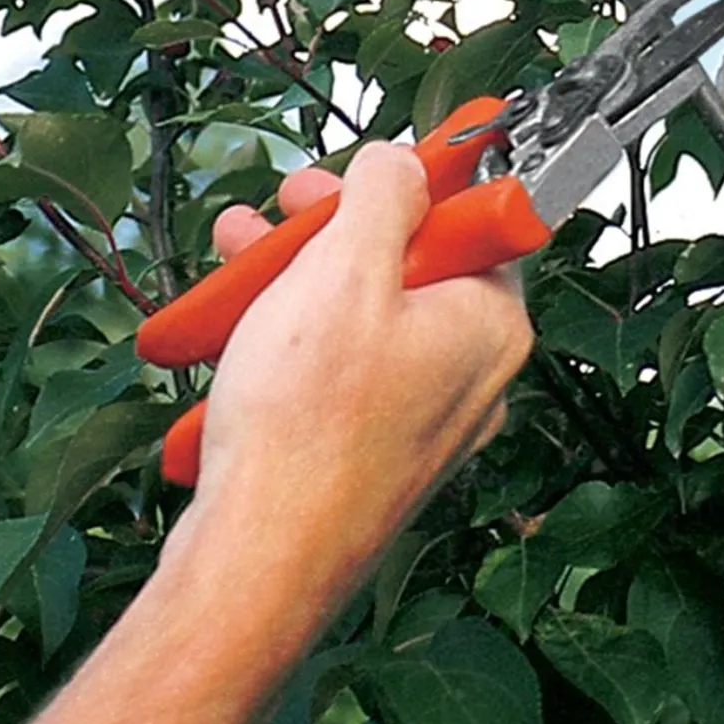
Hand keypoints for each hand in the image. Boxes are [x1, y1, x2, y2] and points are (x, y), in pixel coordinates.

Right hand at [189, 143, 533, 587]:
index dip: (417, 182)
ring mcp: (423, 421)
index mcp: (489, 324)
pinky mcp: (372, 455)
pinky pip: (339, 373)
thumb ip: (383, 195)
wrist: (255, 562)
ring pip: (364, 316)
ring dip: (298, 275)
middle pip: (412, 264)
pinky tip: (234, 325)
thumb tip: (404, 161)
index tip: (370, 165)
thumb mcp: (344, 269)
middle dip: (336, 227)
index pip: (477, 221)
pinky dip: (289, 340)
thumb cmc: (304, 428)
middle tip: (289, 206)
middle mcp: (472, 375)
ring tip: (237, 251)